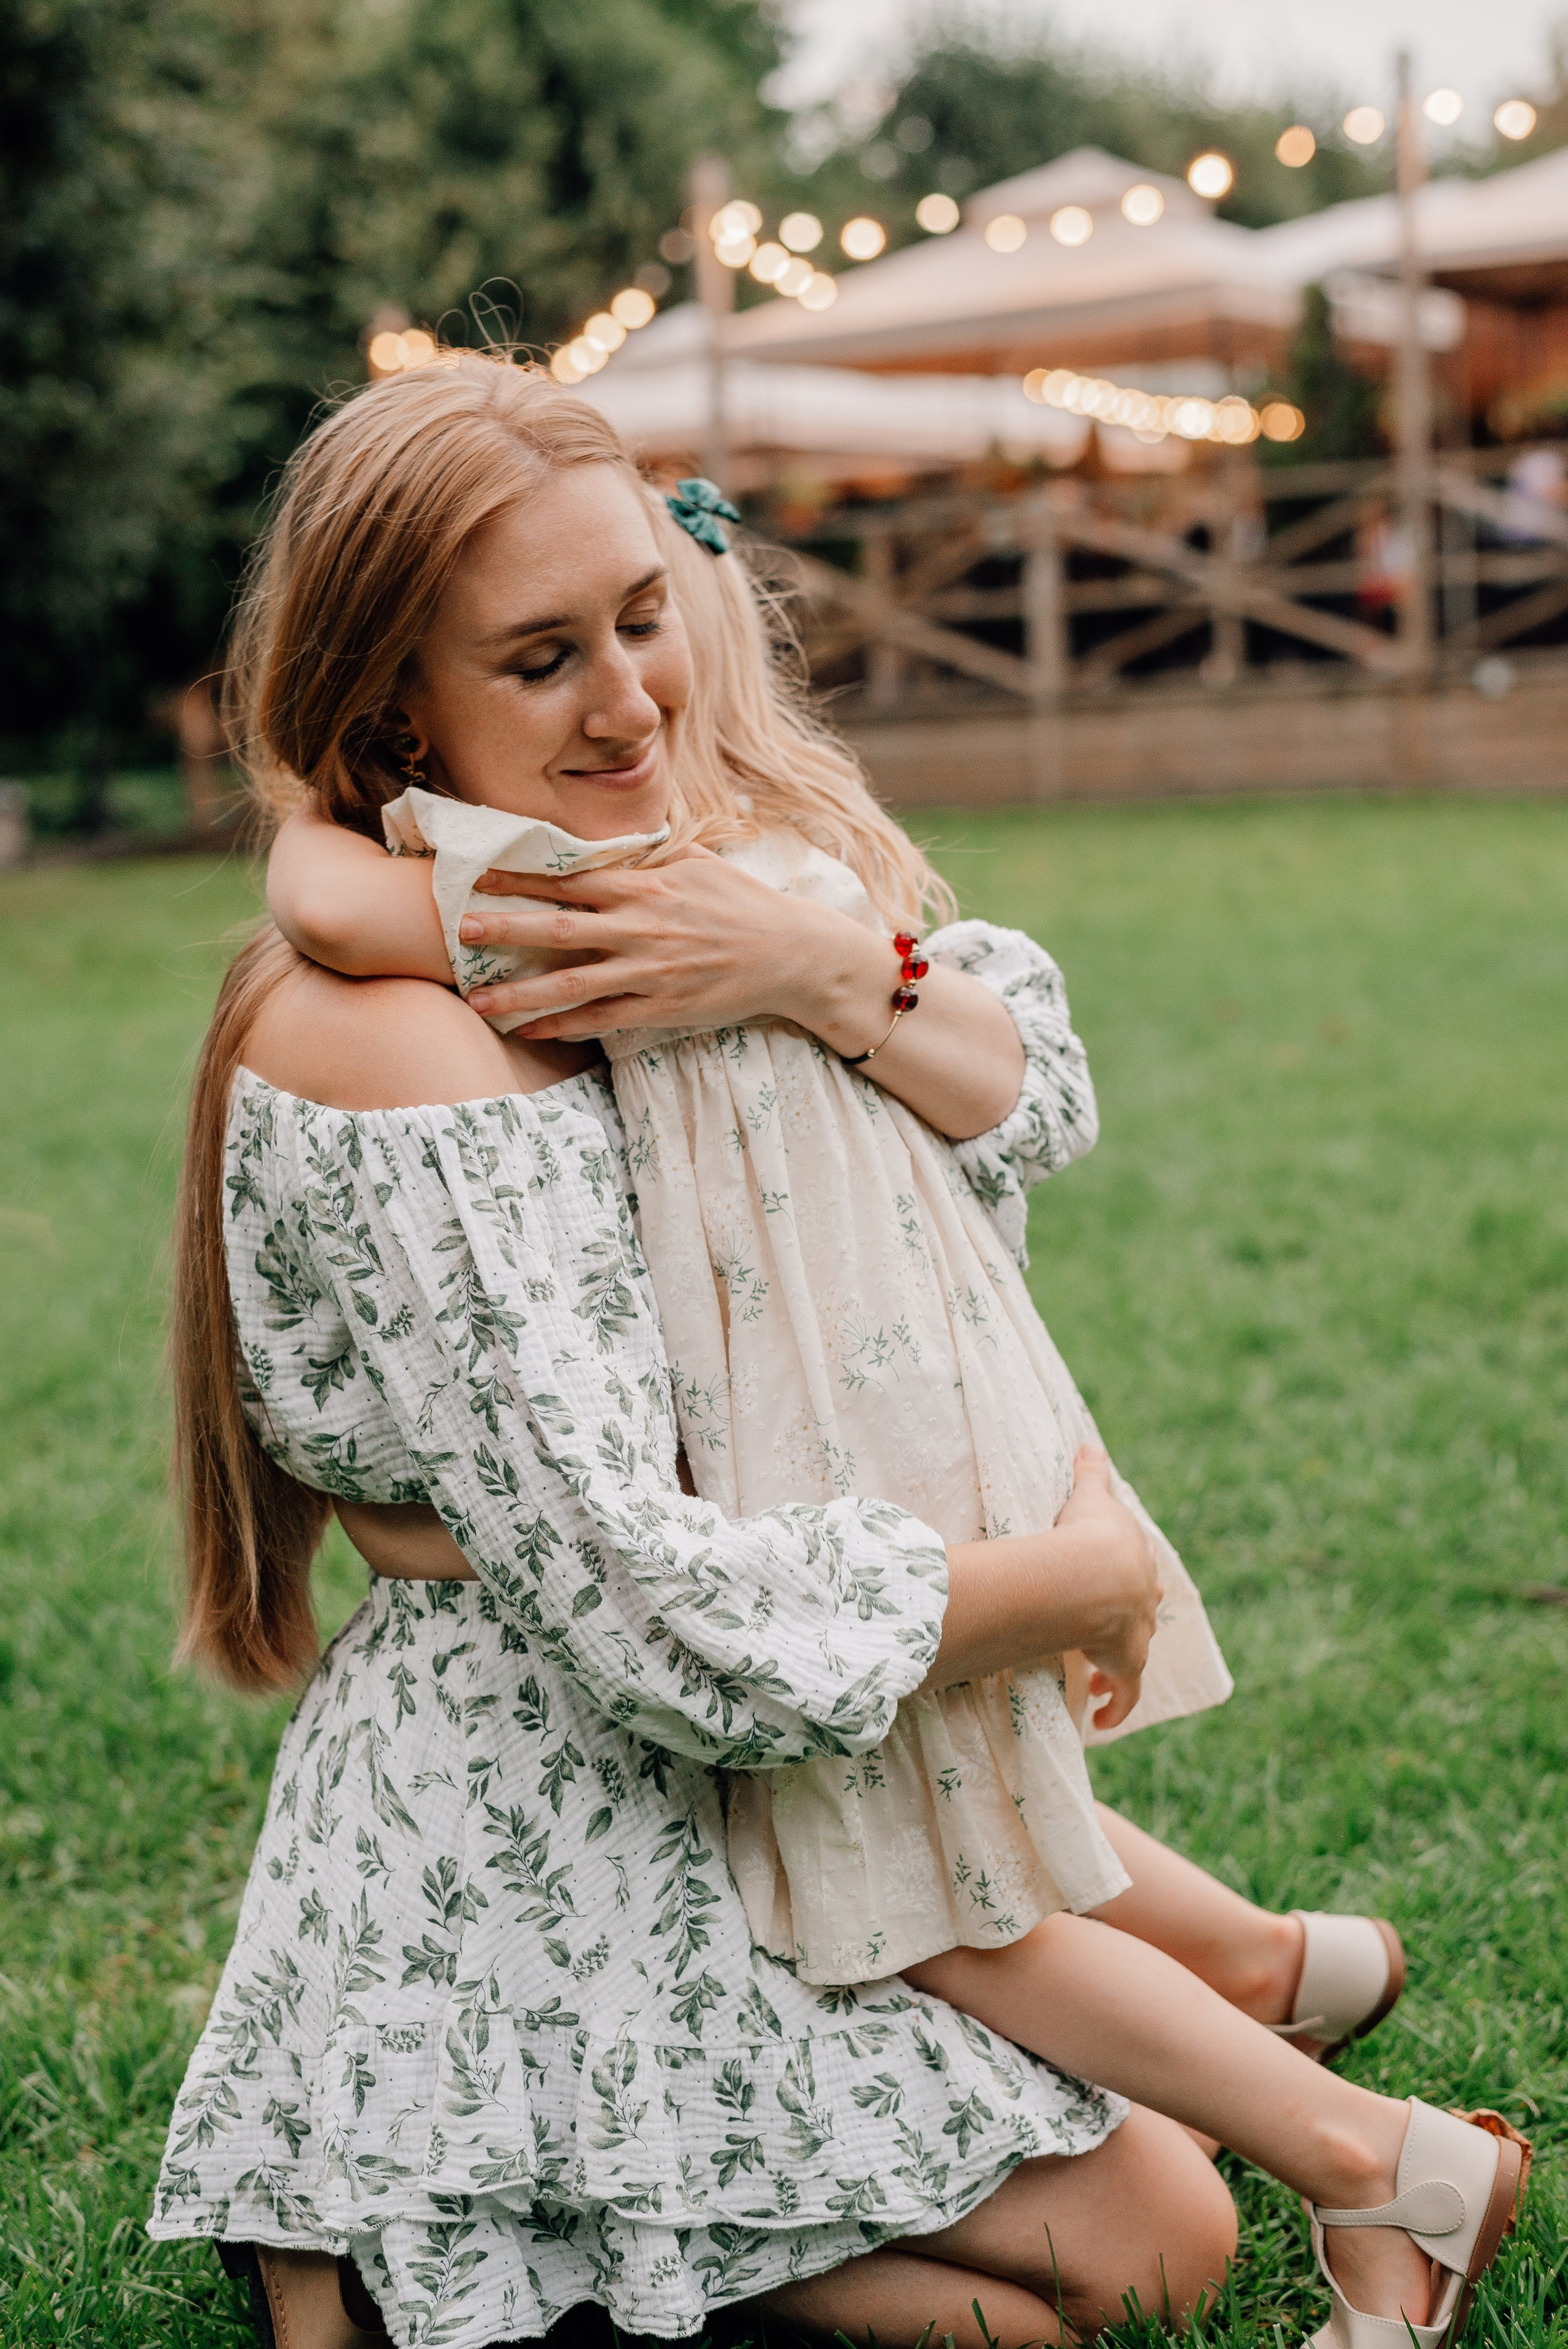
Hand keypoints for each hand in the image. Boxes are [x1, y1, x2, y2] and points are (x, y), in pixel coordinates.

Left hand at [457, 845, 888, 1043]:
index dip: (522, 878)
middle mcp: (641, 928)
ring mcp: (650, 971)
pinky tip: (529, 1031)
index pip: (571, 879)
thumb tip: (615, 847)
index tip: (479, 877)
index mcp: (646, 888)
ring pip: (573, 983)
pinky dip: (564, 1026)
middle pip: (560, 928)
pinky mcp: (662, 1007)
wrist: (791, 954)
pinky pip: (602, 1019)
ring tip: (478, 1000)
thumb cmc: (744, 904)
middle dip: (507, 929)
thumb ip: (651, 859)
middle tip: (462, 932)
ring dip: (522, 992)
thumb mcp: (699, 865)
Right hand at [1054, 1447, 1160, 1730]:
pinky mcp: (1124, 1665)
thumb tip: (1089, 1443)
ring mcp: (1136, 1635)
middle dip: (1129, 1621)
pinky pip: (1123, 1693)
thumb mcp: (1092, 1497)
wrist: (1098, 1574)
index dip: (1128, 1578)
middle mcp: (1143, 1602)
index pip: (1138, 1573)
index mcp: (1137, 1563)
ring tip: (1099, 1681)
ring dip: (1118, 1667)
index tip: (1116, 1587)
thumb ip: (1091, 1472)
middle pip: (1142, 1613)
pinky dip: (1115, 1707)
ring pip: (1133, 1654)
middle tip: (1108, 1632)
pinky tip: (1101, 1719)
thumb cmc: (1092, 1533)